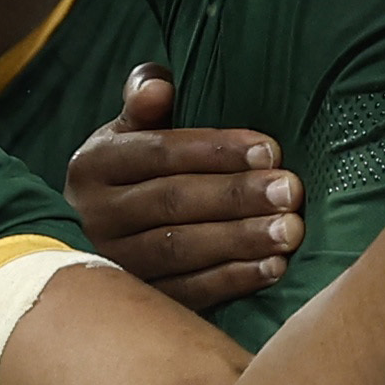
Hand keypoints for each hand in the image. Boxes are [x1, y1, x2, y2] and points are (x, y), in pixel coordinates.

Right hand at [64, 65, 298, 315]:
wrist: (96, 231)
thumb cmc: (132, 167)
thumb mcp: (128, 129)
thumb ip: (144, 99)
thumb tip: (159, 86)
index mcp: (93, 164)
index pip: (159, 153)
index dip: (216, 150)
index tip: (270, 150)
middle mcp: (96, 215)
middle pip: (172, 201)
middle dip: (237, 196)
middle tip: (291, 191)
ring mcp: (115, 261)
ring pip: (180, 250)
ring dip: (241, 240)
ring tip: (290, 230)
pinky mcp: (138, 298)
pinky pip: (187, 291)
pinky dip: (233, 280)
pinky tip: (274, 267)